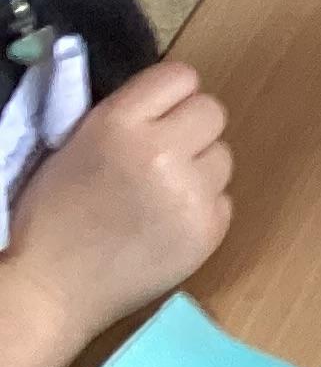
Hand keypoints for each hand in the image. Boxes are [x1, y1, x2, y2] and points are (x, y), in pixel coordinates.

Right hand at [7, 64, 231, 363]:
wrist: (50, 290)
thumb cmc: (54, 216)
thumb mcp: (77, 144)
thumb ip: (127, 115)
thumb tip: (167, 99)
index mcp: (119, 123)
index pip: (181, 76)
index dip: (170, 98)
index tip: (158, 117)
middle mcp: (161, 151)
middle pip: (212, 112)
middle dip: (190, 131)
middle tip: (164, 156)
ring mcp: (190, 193)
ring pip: (223, 157)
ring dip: (199, 170)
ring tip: (162, 196)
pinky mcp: (208, 231)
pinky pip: (224, 201)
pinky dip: (203, 210)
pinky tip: (169, 226)